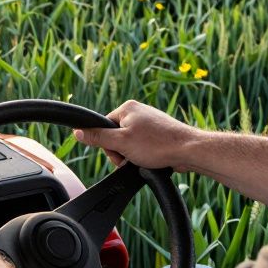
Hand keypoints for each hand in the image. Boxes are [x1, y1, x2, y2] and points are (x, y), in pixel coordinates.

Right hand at [73, 100, 203, 169]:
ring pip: (130, 142)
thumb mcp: (121, 143)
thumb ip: (98, 137)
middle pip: (116, 135)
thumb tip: (78, 131)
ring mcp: (150, 122)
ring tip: (146, 160)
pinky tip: (153, 159)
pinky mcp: (159, 133)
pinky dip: (145, 155)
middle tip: (132, 159)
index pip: (104, 126)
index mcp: (127, 108)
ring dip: (133, 155)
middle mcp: (138, 111)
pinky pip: (143, 145)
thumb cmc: (157, 145)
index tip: (119, 154)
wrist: (189, 150)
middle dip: (121, 152)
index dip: (108, 144)